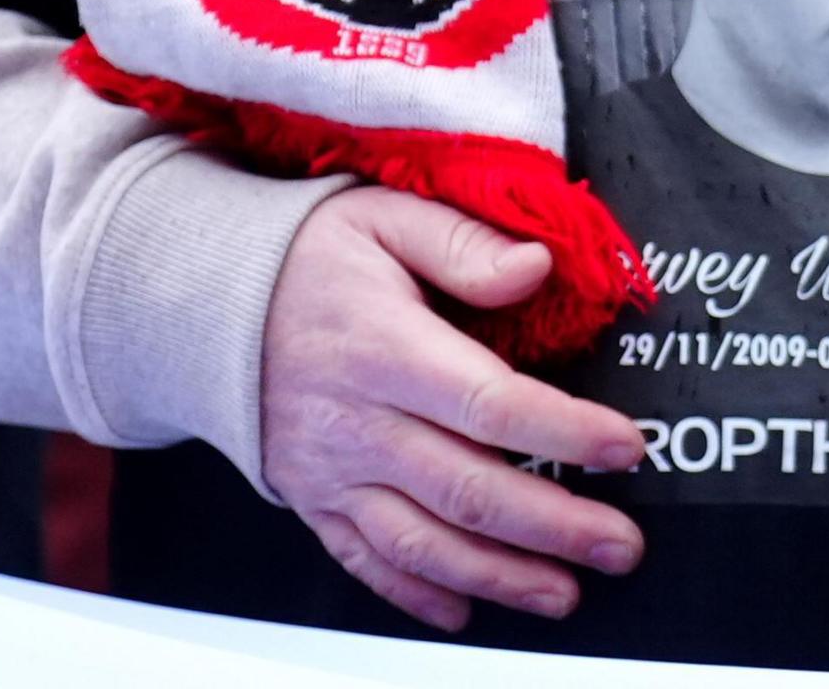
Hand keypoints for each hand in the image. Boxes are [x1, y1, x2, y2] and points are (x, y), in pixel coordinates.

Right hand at [258, 188, 650, 629]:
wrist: (204, 304)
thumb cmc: (310, 258)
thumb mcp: (387, 217)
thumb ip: (465, 243)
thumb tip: (536, 267)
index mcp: (385, 350)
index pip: (488, 402)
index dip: (563, 432)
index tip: (625, 448)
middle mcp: (357, 423)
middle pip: (466, 489)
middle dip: (553, 528)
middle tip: (620, 547)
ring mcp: (332, 471)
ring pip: (421, 542)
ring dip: (498, 576)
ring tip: (564, 593)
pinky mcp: (313, 499)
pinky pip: (365, 560)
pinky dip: (415, 594)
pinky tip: (465, 610)